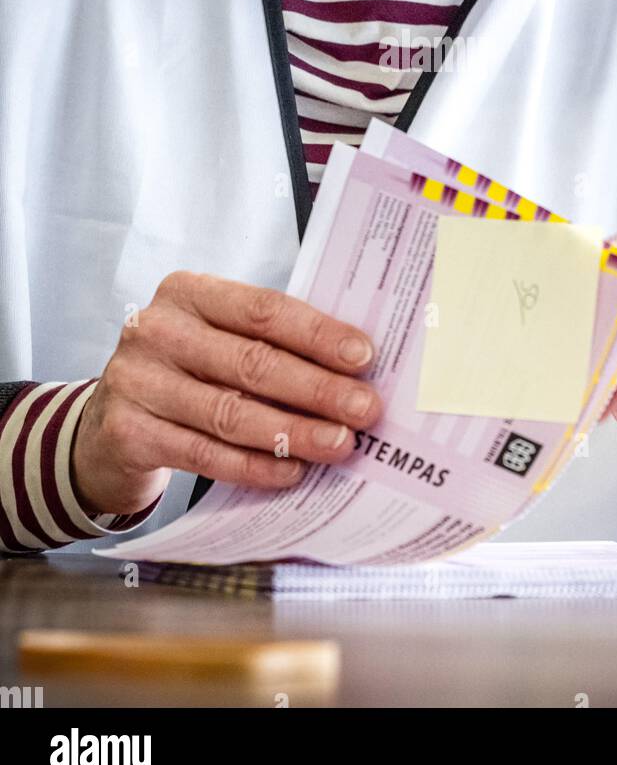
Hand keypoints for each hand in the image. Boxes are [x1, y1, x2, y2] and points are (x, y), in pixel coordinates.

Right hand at [70, 271, 382, 515]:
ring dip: (293, 431)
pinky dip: (254, 465)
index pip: (262, 309)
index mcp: (188, 292)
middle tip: (364, 408)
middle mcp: (157, 329)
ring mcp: (137, 381)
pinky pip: (204, 453)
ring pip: (231, 412)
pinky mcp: (128, 432)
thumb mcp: (215, 338)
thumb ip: (269, 342)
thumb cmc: (185, 371)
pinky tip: (291, 472)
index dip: (316, 333)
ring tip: (339, 443)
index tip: (363, 357)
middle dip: (317, 388)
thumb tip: (352, 368)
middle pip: (252, 362)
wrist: (105, 424)